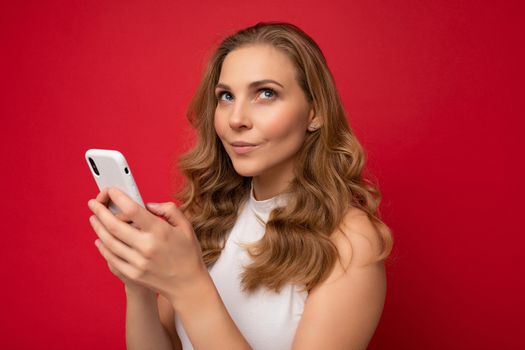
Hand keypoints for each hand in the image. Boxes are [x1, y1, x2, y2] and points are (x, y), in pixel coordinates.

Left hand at [88, 187, 206, 301]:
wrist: (188, 285)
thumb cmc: (188, 254)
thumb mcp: (185, 226)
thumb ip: (168, 210)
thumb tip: (148, 205)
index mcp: (160, 231)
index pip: (132, 209)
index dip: (118, 197)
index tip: (111, 191)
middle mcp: (146, 246)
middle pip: (114, 225)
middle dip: (100, 211)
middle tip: (93, 203)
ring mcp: (137, 262)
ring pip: (109, 242)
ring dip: (98, 227)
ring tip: (94, 218)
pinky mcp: (132, 274)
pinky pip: (111, 258)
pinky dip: (102, 247)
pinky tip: (100, 239)